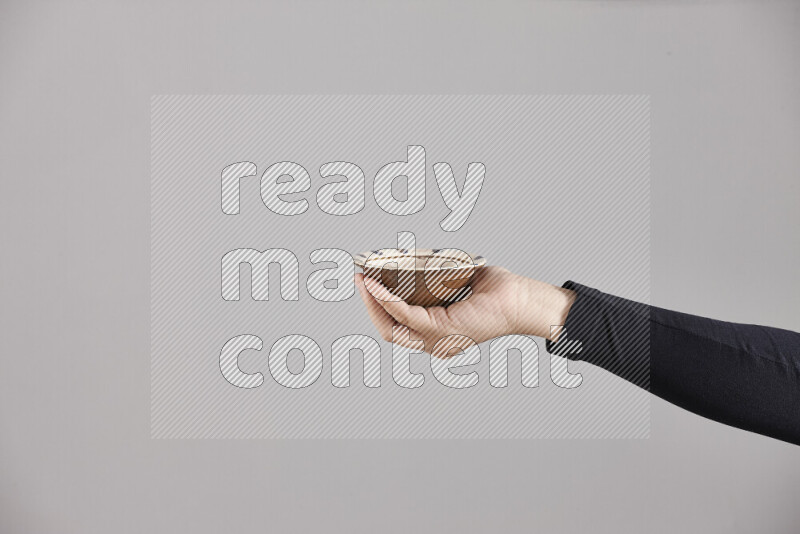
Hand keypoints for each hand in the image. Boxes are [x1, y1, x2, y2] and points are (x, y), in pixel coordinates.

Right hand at [355, 266, 574, 357]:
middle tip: (359, 280)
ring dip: (372, 301)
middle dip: (369, 306)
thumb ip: (434, 280)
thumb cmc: (497, 293)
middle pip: (388, 331)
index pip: (397, 327)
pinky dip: (386, 299)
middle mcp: (435, 345)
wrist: (521, 299)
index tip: (367, 283)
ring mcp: (438, 341)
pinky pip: (405, 315)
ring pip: (391, 326)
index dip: (378, 308)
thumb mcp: (457, 284)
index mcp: (438, 337)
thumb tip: (412, 261)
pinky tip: (376, 284)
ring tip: (362, 279)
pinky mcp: (442, 330)